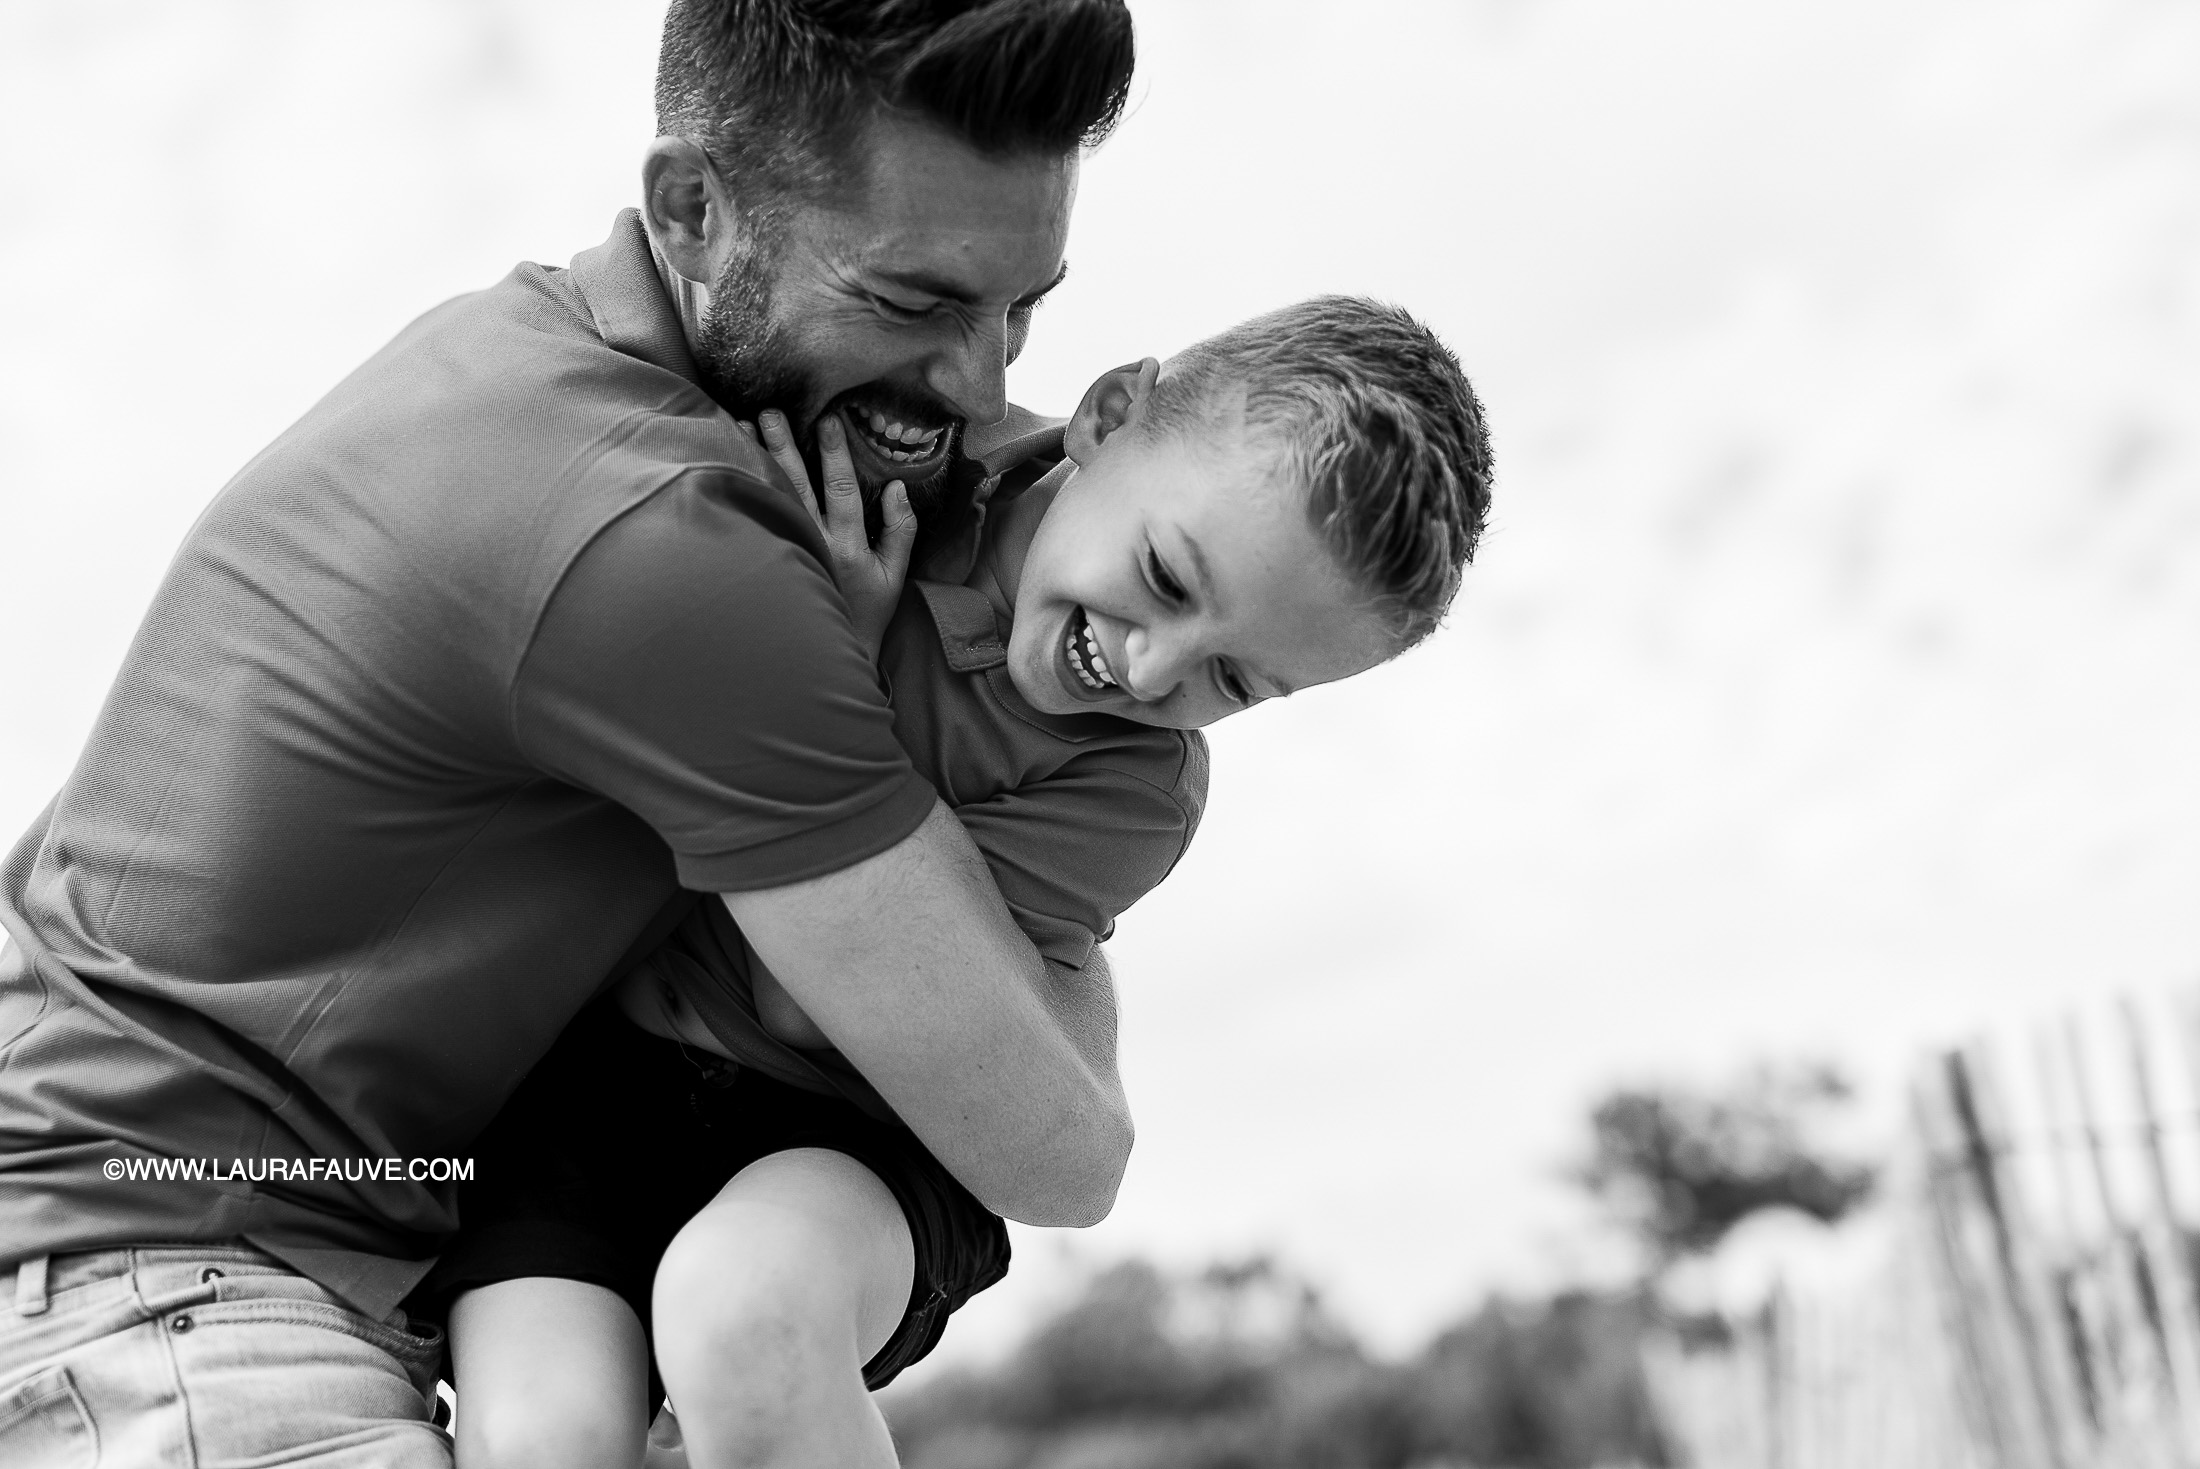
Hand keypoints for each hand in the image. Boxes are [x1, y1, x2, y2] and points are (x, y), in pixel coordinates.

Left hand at [743, 409, 914, 655]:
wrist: (829, 653)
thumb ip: (900, 530)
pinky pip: (756, 517)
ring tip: (739, 425)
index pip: (841, 489)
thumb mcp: (894, 575)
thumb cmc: (866, 613)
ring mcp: (787, 551)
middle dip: (782, 445)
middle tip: (769, 411)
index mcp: (847, 546)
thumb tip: (897, 487)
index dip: (834, 453)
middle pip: (795, 485)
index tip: (827, 419)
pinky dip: (745, 488)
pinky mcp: (769, 560)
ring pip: (769, 497)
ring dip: (755, 459)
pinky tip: (733, 464)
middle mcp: (812, 544)